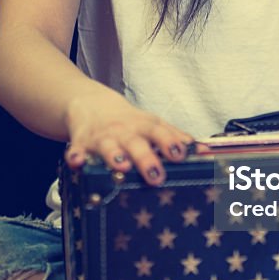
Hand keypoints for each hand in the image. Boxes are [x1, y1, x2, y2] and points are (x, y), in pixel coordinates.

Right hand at [64, 87, 194, 184]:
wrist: (90, 104)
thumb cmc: (127, 121)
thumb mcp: (151, 124)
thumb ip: (174, 137)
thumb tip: (203, 150)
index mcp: (144, 127)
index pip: (160, 133)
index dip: (170, 143)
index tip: (180, 154)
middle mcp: (124, 132)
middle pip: (136, 143)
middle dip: (146, 158)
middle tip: (156, 175)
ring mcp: (102, 138)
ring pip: (109, 147)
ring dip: (115, 156)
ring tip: (122, 166)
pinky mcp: (81, 144)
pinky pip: (77, 151)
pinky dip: (76, 156)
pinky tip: (77, 162)